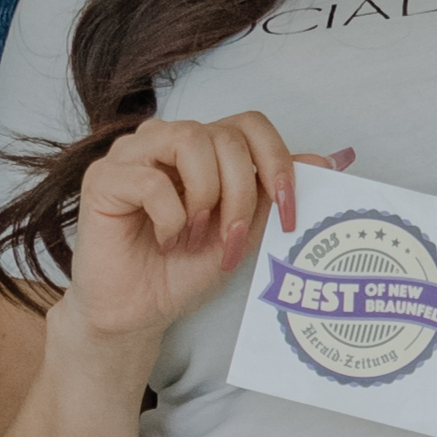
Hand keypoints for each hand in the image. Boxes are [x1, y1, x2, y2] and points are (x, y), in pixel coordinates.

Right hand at [64, 115, 322, 354]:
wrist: (138, 313)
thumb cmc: (183, 271)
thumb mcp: (244, 232)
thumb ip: (276, 193)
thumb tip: (332, 158)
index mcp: (203, 148)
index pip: (250, 124)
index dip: (277, 161)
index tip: (289, 212)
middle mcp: (167, 141)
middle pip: (225, 135)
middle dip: (241, 194)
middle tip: (230, 239)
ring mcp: (133, 154)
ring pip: (189, 139)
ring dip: (205, 197)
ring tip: (194, 236)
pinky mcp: (103, 177)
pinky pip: (151, 179)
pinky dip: (170, 217)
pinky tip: (165, 240)